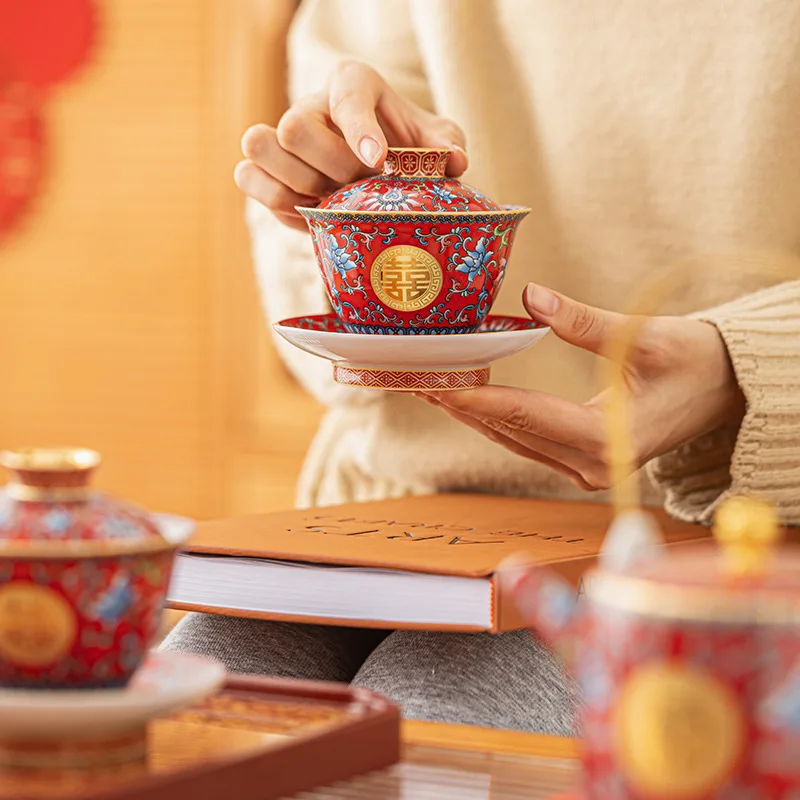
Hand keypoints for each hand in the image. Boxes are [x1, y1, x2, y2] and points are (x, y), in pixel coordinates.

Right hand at [233, 61, 467, 230]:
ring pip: (260, 149)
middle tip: (360, 187)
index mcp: (353, 84)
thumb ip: (446, 146)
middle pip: (293, 127)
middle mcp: (311, 105)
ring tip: (335, 202)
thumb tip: (454, 161)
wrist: (380, 172)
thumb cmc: (408, 149)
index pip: (346, 95)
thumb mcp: (436, 143)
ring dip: (301, 186)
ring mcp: (282, 138)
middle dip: (330, 168)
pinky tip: (314, 214)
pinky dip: (279, 203)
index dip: (359, 130)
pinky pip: (249, 179)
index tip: (378, 161)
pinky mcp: (267, 170)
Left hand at [418, 284, 745, 490]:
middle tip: (415, 377)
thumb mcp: (644, 336)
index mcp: (606, 437)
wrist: (726, 392)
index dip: (476, 397)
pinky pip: (527, 438)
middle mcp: (590, 462)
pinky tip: (470, 396)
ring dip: (472, 411)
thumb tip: (532, 297)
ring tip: (431, 384)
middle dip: (461, 403)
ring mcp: (585, 466)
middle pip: (510, 429)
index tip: (435, 383)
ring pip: (513, 438)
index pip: (524, 414)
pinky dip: (496, 416)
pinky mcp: (582, 458)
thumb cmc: (697, 364)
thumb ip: (585, 323)